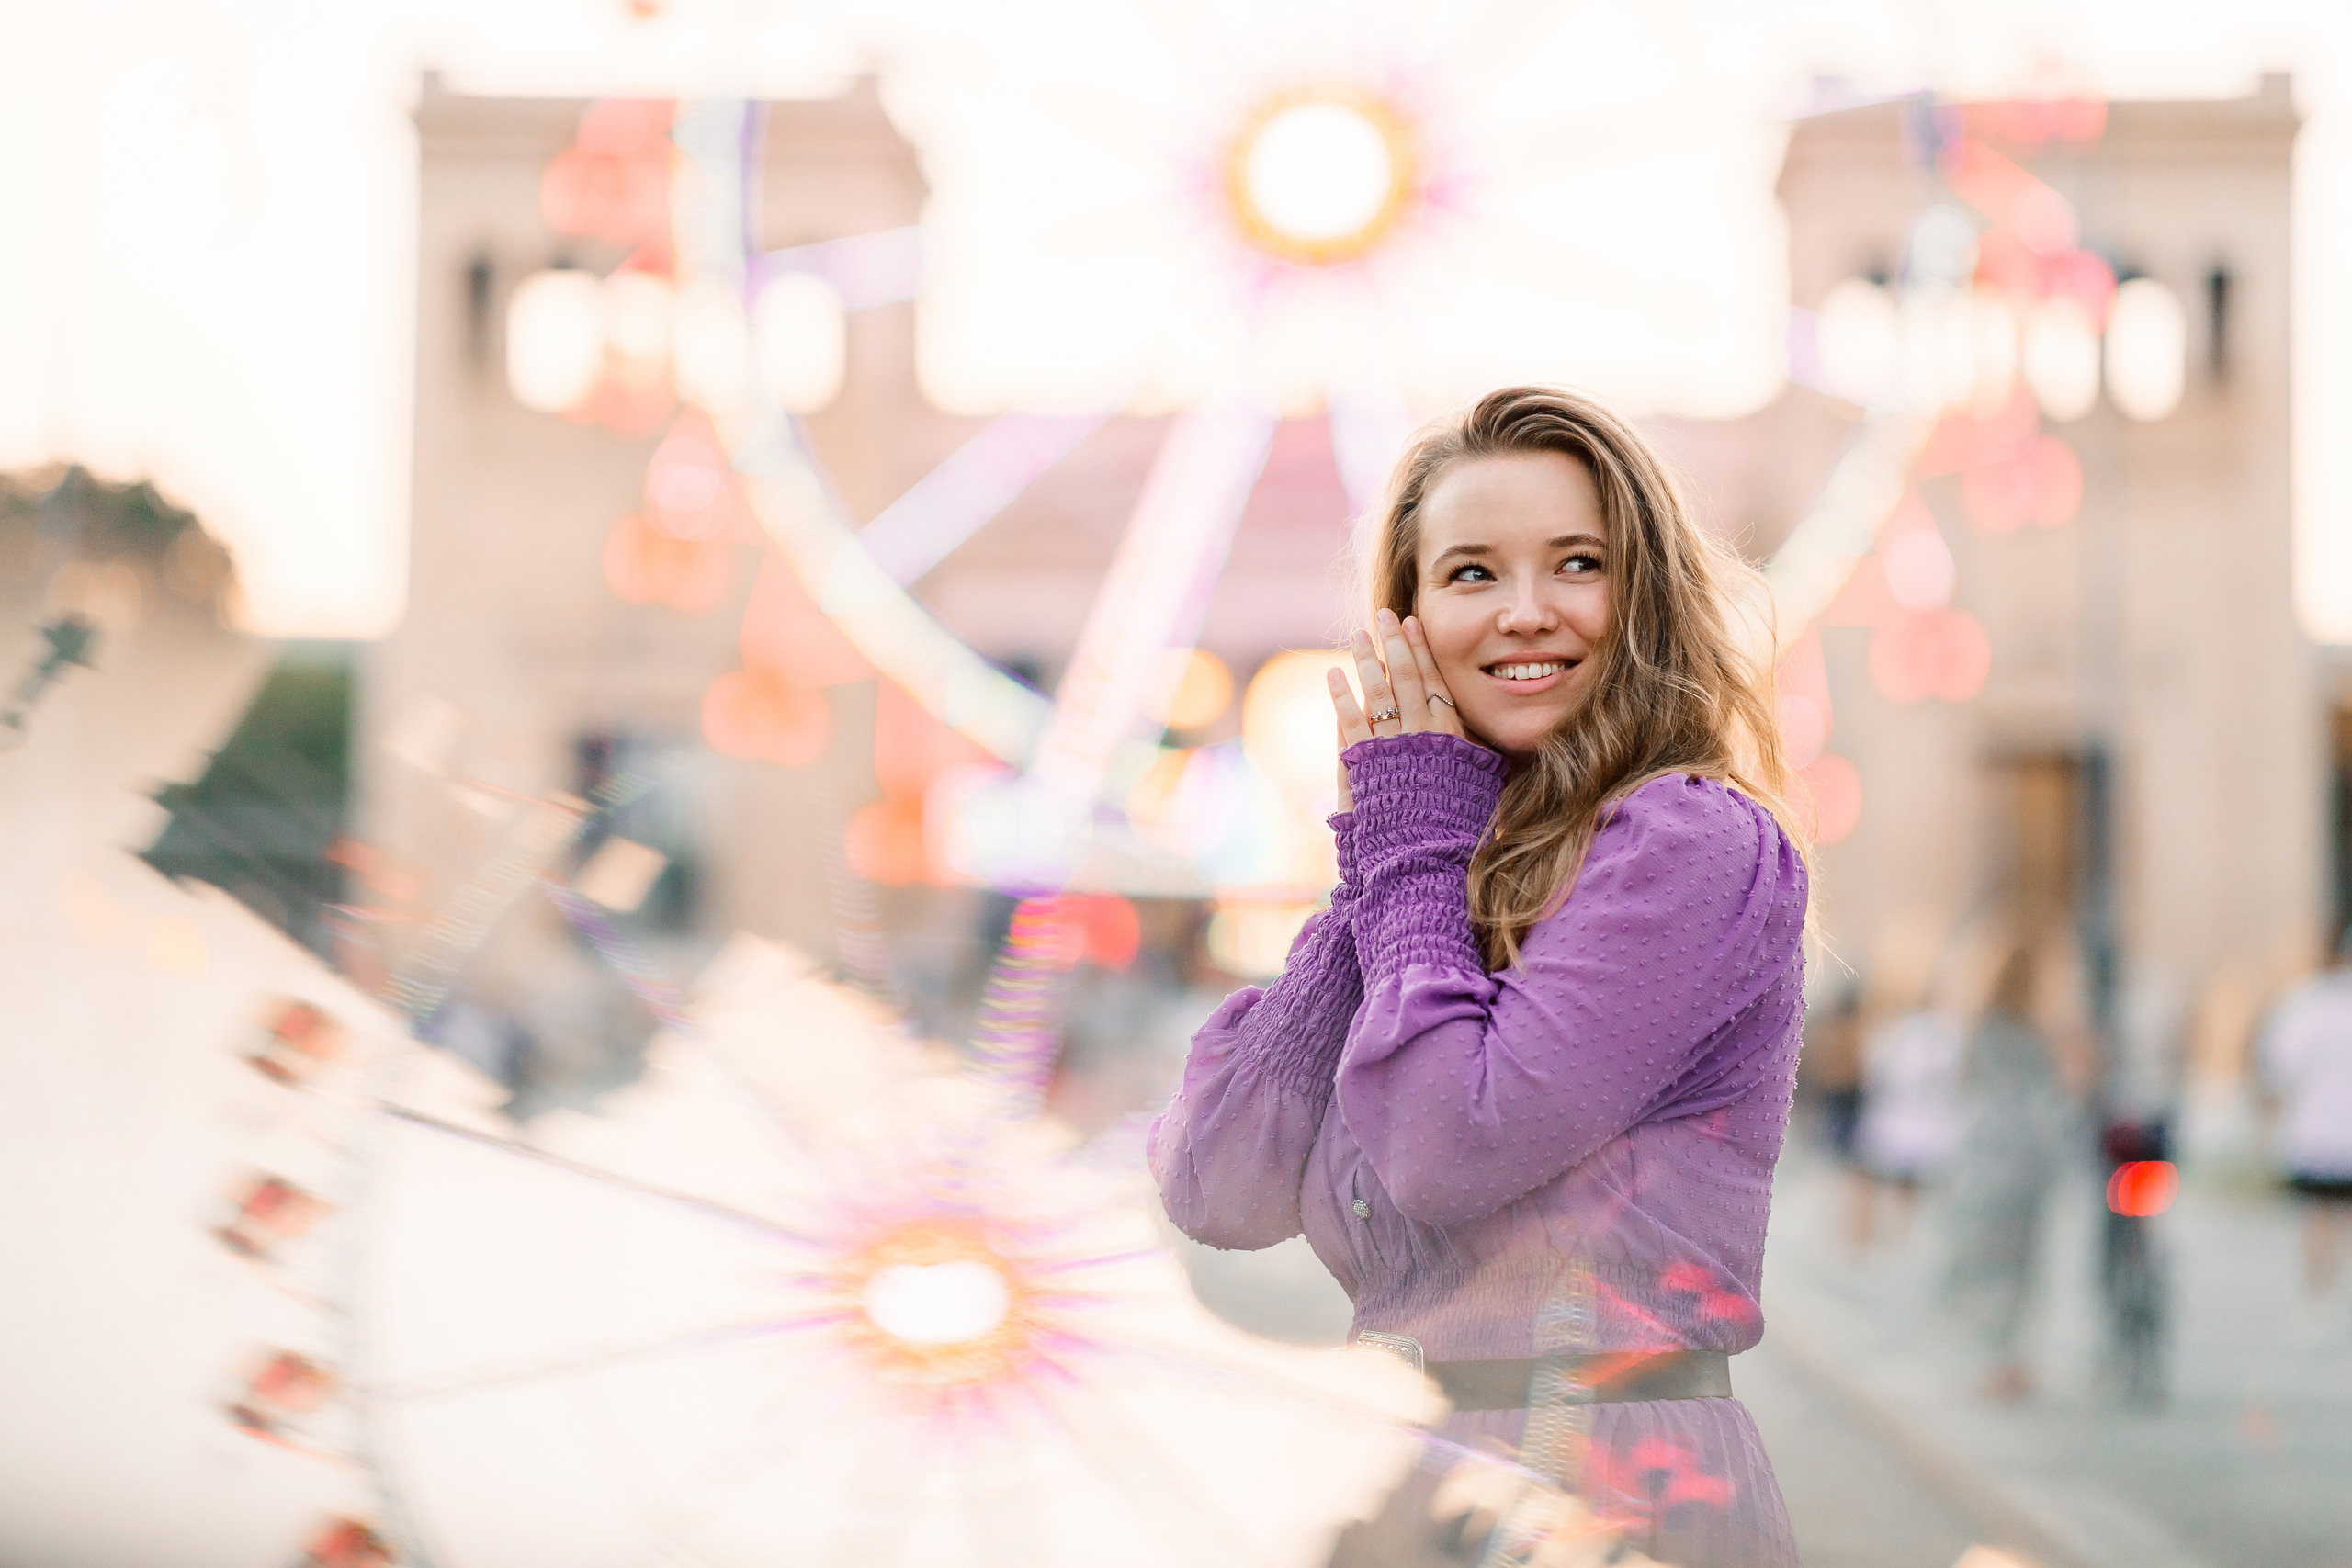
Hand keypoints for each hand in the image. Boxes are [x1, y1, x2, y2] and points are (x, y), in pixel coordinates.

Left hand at [1328, 609, 1467, 808]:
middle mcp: (1422, 734)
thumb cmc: (1459, 825)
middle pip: (1407, 678)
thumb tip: (1486, 738)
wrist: (1429, 854)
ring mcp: (1392, 747)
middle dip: (1394, 642)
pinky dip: (1342, 696)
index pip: (1436, 681)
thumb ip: (1476, 757)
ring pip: (1378, 693)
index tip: (1413, 624)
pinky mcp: (1365, 763)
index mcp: (1452, 735)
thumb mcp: (1478, 784)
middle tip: (1384, 615)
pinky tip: (1333, 674)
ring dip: (1366, 661)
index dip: (1422, 650)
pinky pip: (1351, 722)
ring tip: (1357, 635)